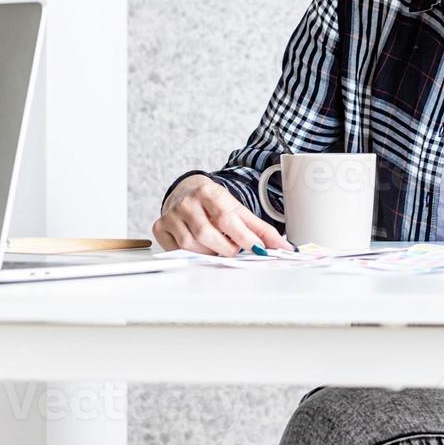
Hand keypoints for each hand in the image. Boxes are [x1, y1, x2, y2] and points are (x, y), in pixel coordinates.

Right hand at [152, 174, 292, 255]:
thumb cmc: (215, 204)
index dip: (244, 238)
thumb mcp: (239, 210)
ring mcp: (171, 214)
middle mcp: (187, 201)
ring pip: (190, 245)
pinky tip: (199, 246)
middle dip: (225, 248)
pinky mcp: (160, 227)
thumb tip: (284, 248)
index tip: (258, 250)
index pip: (227, 218)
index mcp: (209, 192)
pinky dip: (190, 253)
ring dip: (209, 252)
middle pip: (206, 234)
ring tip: (217, 246)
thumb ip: (261, 229)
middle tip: (234, 250)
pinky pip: (175, 249)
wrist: (188, 190)